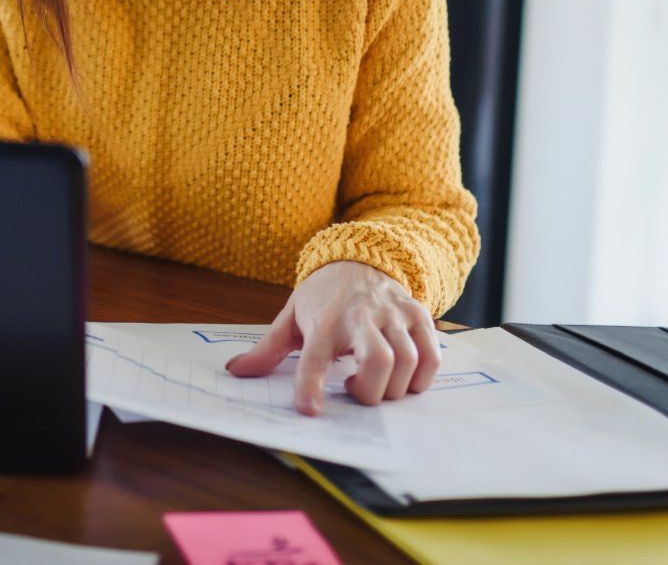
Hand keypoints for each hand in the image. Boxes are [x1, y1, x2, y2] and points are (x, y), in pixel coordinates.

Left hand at [225, 260, 439, 414]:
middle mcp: (361, 316)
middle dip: (370, 391)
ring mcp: (394, 315)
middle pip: (378, 360)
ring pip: (407, 361)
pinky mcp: (418, 316)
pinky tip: (401, 377)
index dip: (312, 384)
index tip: (309, 410)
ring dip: (393, 387)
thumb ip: (267, 348)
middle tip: (355, 391)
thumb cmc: (323, 297)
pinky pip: (431, 357)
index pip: (314, 356)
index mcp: (324, 320)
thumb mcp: (291, 317)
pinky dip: (420, 378)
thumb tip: (236, 371)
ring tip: (374, 382)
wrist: (358, 258)